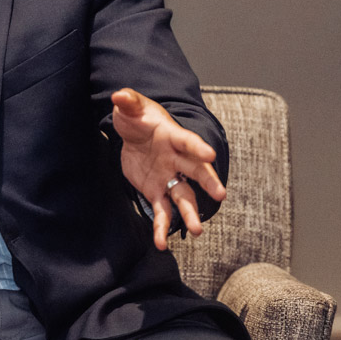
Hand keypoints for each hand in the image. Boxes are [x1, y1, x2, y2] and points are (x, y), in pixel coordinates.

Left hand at [112, 88, 224, 249]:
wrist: (133, 134)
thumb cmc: (137, 118)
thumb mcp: (131, 107)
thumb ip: (128, 102)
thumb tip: (120, 96)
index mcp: (173, 136)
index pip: (188, 141)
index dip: (198, 146)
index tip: (211, 153)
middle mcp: (176, 159)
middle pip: (196, 171)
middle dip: (208, 182)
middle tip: (220, 195)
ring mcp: (168, 178)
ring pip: (183, 197)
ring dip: (190, 213)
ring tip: (197, 232)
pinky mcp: (156, 192)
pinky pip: (161, 211)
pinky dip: (162, 228)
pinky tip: (161, 244)